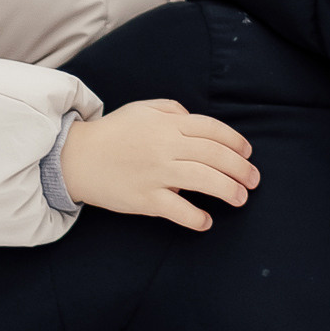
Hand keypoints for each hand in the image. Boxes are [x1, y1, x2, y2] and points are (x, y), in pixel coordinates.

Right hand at [58, 100, 257, 232]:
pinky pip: (178, 210)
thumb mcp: (142, 109)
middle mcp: (165, 146)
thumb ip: (172, 110)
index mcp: (167, 123)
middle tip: (253, 180)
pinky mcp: (144, 198)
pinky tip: (206, 221)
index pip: (212, 130)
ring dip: (229, 190)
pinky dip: (196, 217)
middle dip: (241, 169)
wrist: (76, 157)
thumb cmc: (113, 133)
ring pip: (204, 180)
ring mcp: (156, 173)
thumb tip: (196, 121)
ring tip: (240, 198)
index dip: (236, 142)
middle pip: (215, 156)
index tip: (248, 153)